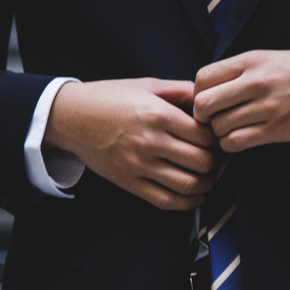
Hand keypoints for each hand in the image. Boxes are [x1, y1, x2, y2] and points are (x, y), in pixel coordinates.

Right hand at [44, 78, 220, 210]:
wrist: (72, 116)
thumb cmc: (111, 97)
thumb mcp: (148, 85)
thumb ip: (182, 90)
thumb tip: (210, 99)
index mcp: (158, 114)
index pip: (205, 135)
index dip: (217, 138)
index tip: (217, 138)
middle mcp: (150, 141)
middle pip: (202, 162)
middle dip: (215, 162)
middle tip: (216, 158)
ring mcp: (138, 165)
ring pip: (187, 185)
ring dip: (206, 184)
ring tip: (209, 177)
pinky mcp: (128, 182)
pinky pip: (165, 200)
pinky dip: (187, 203)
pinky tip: (195, 196)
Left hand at [193, 49, 289, 152]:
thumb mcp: (270, 58)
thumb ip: (240, 72)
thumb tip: (207, 90)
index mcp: (252, 60)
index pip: (202, 78)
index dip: (198, 94)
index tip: (209, 101)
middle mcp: (257, 82)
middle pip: (203, 105)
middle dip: (203, 117)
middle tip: (214, 120)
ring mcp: (268, 107)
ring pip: (219, 127)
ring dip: (220, 133)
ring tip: (232, 129)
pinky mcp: (279, 129)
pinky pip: (237, 142)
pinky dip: (232, 145)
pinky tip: (242, 139)